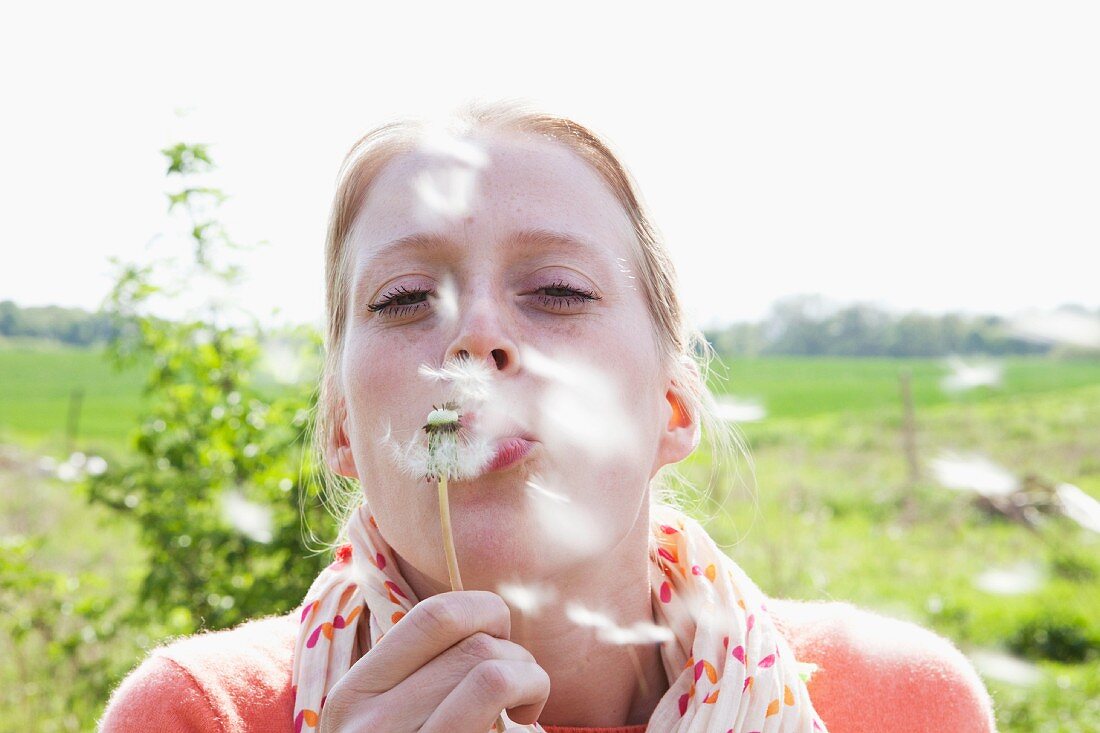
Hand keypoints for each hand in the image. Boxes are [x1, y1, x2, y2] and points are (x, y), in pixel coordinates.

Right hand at [318, 590, 549, 731]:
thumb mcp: (385, 728)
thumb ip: (415, 682)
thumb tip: (486, 624)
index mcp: (354, 695)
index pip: (432, 616)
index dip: (485, 612)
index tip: (499, 641)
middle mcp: (368, 720)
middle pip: (472, 642)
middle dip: (517, 655)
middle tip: (521, 689)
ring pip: (491, 665)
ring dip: (530, 678)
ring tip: (524, 706)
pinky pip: (493, 694)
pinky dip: (529, 696)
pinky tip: (522, 721)